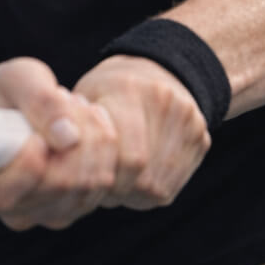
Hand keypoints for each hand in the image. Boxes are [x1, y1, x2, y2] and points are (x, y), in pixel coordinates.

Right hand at [0, 57, 120, 231]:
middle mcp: (10, 209)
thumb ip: (38, 101)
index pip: (7, 192)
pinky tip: (87, 125)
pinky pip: (104, 184)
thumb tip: (69, 137)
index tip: (36, 128)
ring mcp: (42, 214)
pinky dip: (105, 149)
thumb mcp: (14, 80)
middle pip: (63, 184)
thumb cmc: (3, 93)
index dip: (30, 159)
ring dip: (94, 137)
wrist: (4, 108)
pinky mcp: (71, 209)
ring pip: (90, 184)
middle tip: (67, 98)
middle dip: (78, 133)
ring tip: (73, 108)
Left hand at [72, 55, 211, 210]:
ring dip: (130, 193)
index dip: (102, 178)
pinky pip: (172, 184)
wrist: (158, 70)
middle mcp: (168, 105)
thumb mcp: (82, 99)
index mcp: (131, 90)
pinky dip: (148, 190)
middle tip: (95, 186)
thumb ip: (71, 130)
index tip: (83, 180)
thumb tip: (61, 161)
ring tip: (112, 181)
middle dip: (114, 189)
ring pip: (157, 185)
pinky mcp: (202, 141)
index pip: (126, 156)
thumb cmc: (107, 92)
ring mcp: (191, 123)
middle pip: (143, 175)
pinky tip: (132, 179)